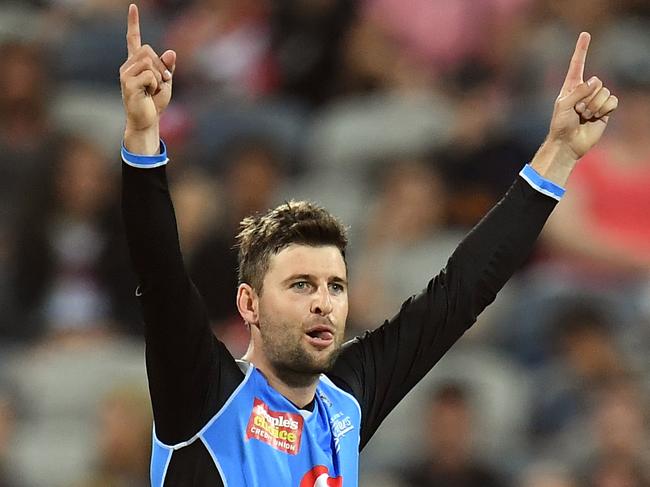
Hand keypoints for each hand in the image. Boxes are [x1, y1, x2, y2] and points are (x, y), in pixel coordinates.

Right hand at [120, 4, 175, 152]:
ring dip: (159, 76)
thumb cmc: (155, 103)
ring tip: (153, 89)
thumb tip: (171, 51)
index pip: (133, 39)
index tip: (133, 7)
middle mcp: (128, 66)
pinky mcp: (127, 84)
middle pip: (148, 50)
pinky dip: (155, 84)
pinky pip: (149, 75)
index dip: (134, 23)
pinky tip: (148, 94)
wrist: (148, 121)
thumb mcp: (166, 82)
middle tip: (162, 81)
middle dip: (161, 65)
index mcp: (136, 63)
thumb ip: (168, 67)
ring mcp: (125, 74)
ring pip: (149, 62)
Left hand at [547, 33, 617, 159]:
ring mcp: (595, 100)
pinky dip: (604, 110)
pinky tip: (595, 118)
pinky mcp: (605, 110)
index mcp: (571, 87)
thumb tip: (595, 81)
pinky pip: (613, 101)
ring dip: (594, 106)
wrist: (568, 144)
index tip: (585, 34)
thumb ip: (578, 91)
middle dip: (587, 98)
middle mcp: (584, 91)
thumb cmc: (560, 125)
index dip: (582, 49)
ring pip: (605, 92)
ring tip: (584, 116)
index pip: (577, 64)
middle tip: (577, 112)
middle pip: (597, 82)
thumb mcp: (563, 105)